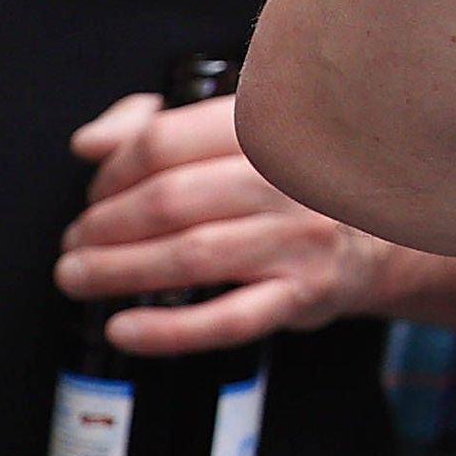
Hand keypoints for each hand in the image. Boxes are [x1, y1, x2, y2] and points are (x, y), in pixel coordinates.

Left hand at [59, 90, 392, 352]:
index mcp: (268, 126)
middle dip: (104, 226)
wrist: (379, 233)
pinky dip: (168, 330)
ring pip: (190, 257)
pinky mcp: (304, 294)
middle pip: (169, 201)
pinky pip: (228, 318)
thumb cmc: (291, 182)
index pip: (165, 142)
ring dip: (116, 271)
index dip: (112, 171)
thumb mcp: (238, 135)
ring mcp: (300, 238)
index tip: (95, 192)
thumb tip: (90, 143)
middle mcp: (288, 179)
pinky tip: (126, 329)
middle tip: (76, 242)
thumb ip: (159, 126)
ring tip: (78, 277)